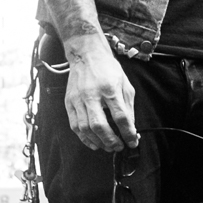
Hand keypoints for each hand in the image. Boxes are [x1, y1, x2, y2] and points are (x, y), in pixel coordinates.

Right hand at [63, 34, 136, 151]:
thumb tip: (131, 128)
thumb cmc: (108, 70)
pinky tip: (93, 143)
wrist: (87, 56)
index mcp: (110, 89)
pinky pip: (74, 125)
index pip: (120, 117)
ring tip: (108, 147)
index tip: (133, 142)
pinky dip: (84, 138)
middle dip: (111, 141)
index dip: (128, 132)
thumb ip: (128, 108)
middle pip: (99, 125)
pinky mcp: (68, 103)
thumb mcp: (126, 86)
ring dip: (97, 142)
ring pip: (85, 128)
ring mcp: (77, 100)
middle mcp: (91, 95)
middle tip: (119, 147)